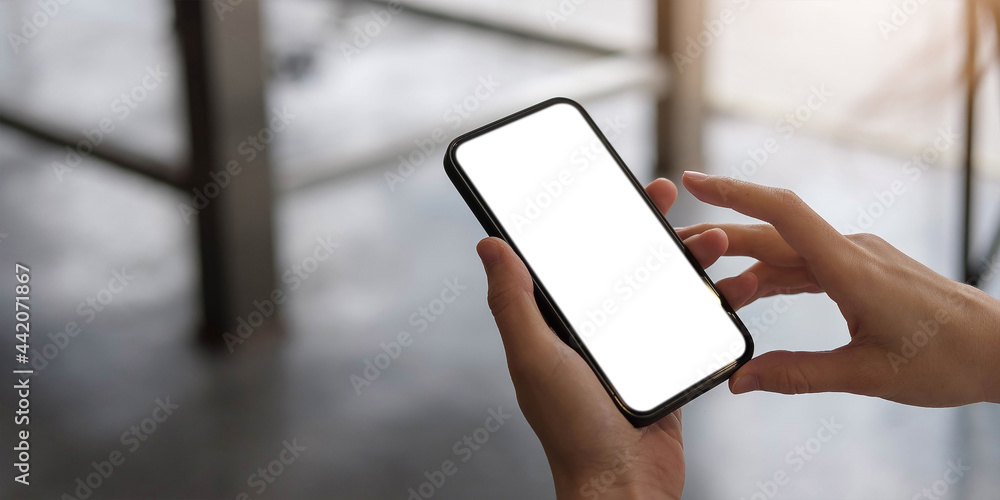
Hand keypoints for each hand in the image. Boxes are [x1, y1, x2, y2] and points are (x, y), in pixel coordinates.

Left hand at [475, 179, 754, 499]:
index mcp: (557, 322)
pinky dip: (716, 303)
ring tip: (717, 240)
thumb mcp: (535, 357)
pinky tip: (738, 287)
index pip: (575, 257)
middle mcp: (593, 329)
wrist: (623, 486)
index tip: (612, 185)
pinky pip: (693, 323)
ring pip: (664, 288)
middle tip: (670, 194)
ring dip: (691, 260)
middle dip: (650, 226)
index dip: (593, 218)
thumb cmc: (572, 428)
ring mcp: (632, 346)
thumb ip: (514, 303)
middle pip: (625, 263)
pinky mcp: (666, 365)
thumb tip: (489, 245)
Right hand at [679, 171, 999, 406]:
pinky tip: (754, 293)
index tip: (694, 183)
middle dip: (722, 236)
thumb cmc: (946, 360)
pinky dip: (775, 276)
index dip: (734, 193)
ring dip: (747, 263)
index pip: (782, 213)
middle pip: (774, 232)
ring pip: (789, 250)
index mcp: (851, 268)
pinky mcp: (864, 269)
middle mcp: (852, 251)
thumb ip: (798, 374)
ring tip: (710, 285)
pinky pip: (809, 264)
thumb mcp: (866, 375)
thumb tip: (742, 381)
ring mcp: (859, 257)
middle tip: (679, 248)